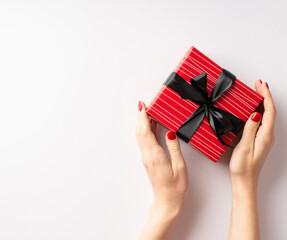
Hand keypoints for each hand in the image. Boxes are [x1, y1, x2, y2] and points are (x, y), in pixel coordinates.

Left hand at [136, 101, 187, 239]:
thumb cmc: (175, 187)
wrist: (167, 201)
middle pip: (140, 132)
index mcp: (155, 155)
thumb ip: (174, 148)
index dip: (143, 118)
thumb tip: (170, 132)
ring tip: (146, 112)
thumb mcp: (180, 166)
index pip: (146, 132)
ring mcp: (147, 158)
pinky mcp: (149, 161)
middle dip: (140, 117)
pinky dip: (145, 132)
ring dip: (142, 123)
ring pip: (141, 137)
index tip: (143, 106)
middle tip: (142, 105)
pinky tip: (150, 128)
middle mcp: (148, 155)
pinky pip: (144, 142)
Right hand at [228, 80, 275, 239]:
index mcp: (265, 135)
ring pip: (266, 116)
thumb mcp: (245, 146)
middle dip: (265, 96)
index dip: (265, 96)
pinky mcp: (259, 141)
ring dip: (262, 103)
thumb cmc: (243, 167)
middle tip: (257, 84)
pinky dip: (258, 112)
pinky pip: (261, 122)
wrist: (244, 182)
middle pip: (270, 111)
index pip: (269, 111)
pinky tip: (252, 110)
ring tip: (255, 93)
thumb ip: (250, 129)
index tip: (260, 84)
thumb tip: (256, 113)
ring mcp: (264, 139)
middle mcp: (267, 136)